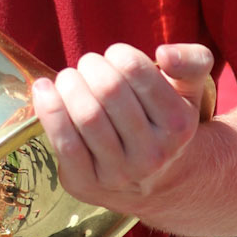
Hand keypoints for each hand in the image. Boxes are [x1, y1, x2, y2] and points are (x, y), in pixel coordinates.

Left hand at [31, 41, 213, 211]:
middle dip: (90, 66)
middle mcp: (152, 154)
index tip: (115, 56)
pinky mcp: (87, 183)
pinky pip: (64, 142)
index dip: (118, 53)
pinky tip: (44, 89)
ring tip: (70, 78)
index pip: (136, 71)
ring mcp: (119, 173)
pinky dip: (49, 109)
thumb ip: (192, 61)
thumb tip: (164, 53)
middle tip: (89, 65)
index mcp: (178, 125)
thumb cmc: (164, 122)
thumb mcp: (189, 91)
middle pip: (108, 90)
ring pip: (86, 115)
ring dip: (68, 83)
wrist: (156, 182)